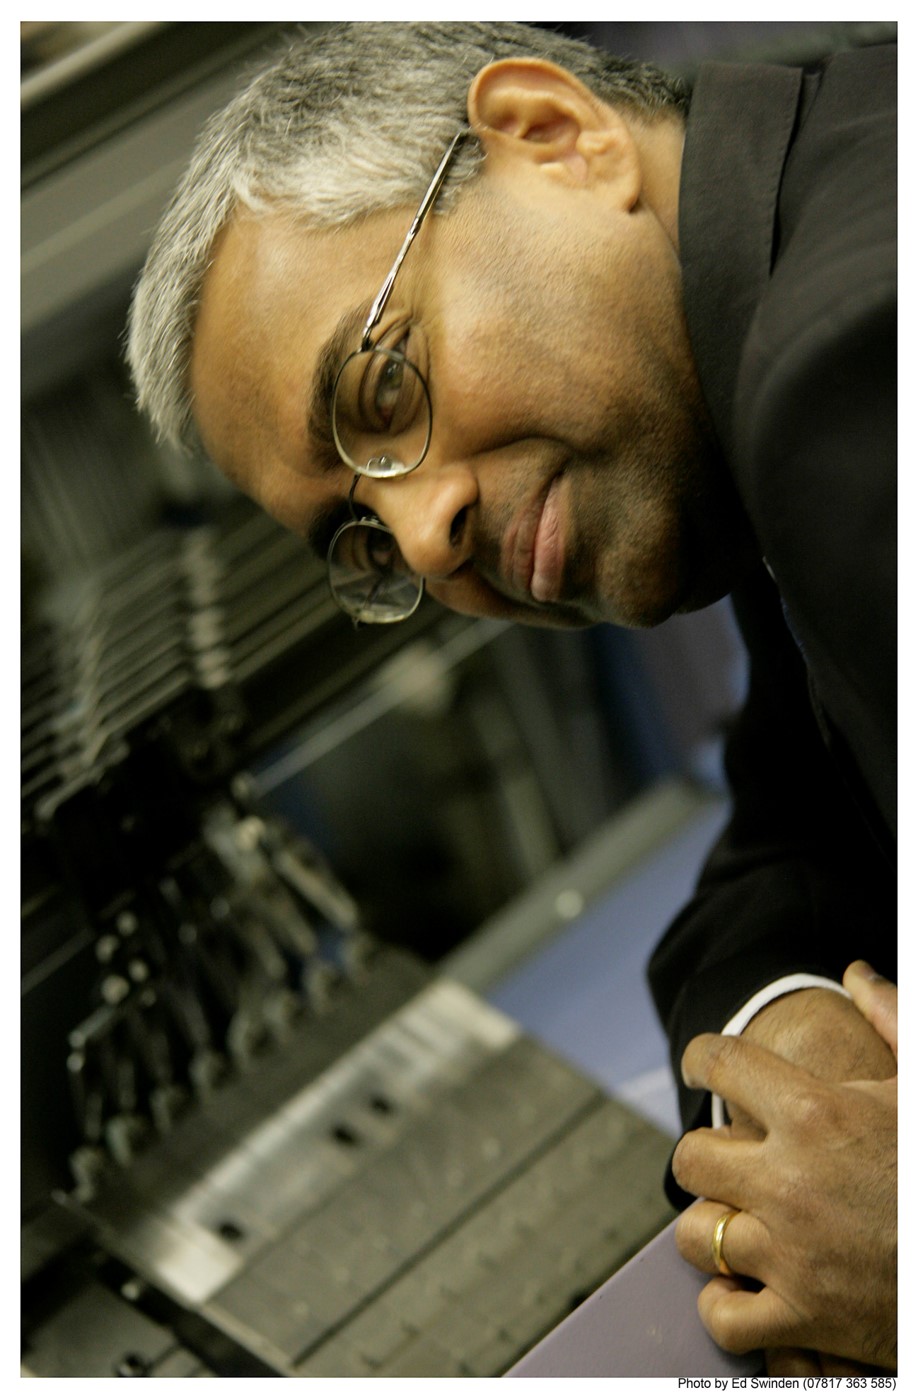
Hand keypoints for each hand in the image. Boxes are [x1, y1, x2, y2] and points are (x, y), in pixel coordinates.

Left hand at [672, 962, 896, 1369]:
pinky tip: (748, 1286)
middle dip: (707, 1157)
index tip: (702, 1070)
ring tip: (741, 1223)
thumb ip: (893, 1019)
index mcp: (817, 1114)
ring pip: (695, 1234)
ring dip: (713, 1228)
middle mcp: (791, 1181)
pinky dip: (728, 1305)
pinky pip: (724, 1315)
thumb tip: (857, 973)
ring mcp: (792, 1254)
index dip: (702, 1061)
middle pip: (691, 1157)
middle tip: (730, 1162)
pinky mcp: (803, 1319)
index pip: (720, 1064)